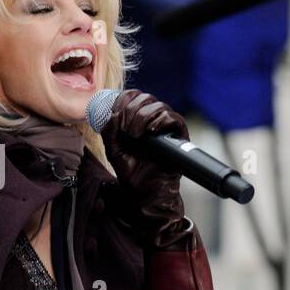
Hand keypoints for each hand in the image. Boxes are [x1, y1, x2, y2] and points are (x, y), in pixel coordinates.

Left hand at [103, 89, 190, 247]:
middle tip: (125, 129)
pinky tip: (149, 131)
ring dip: (142, 116)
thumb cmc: (132, 172)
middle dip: (130, 109)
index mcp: (137, 119)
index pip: (133, 96)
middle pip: (144, 97)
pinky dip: (160, 120)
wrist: (145, 193)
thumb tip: (111, 114)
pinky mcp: (179, 136)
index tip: (114, 115)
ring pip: (158, 105)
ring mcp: (167, 127)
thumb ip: (109, 132)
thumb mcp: (114, 149)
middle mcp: (153, 120)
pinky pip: (174, 117)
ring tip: (134, 134)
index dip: (122, 100)